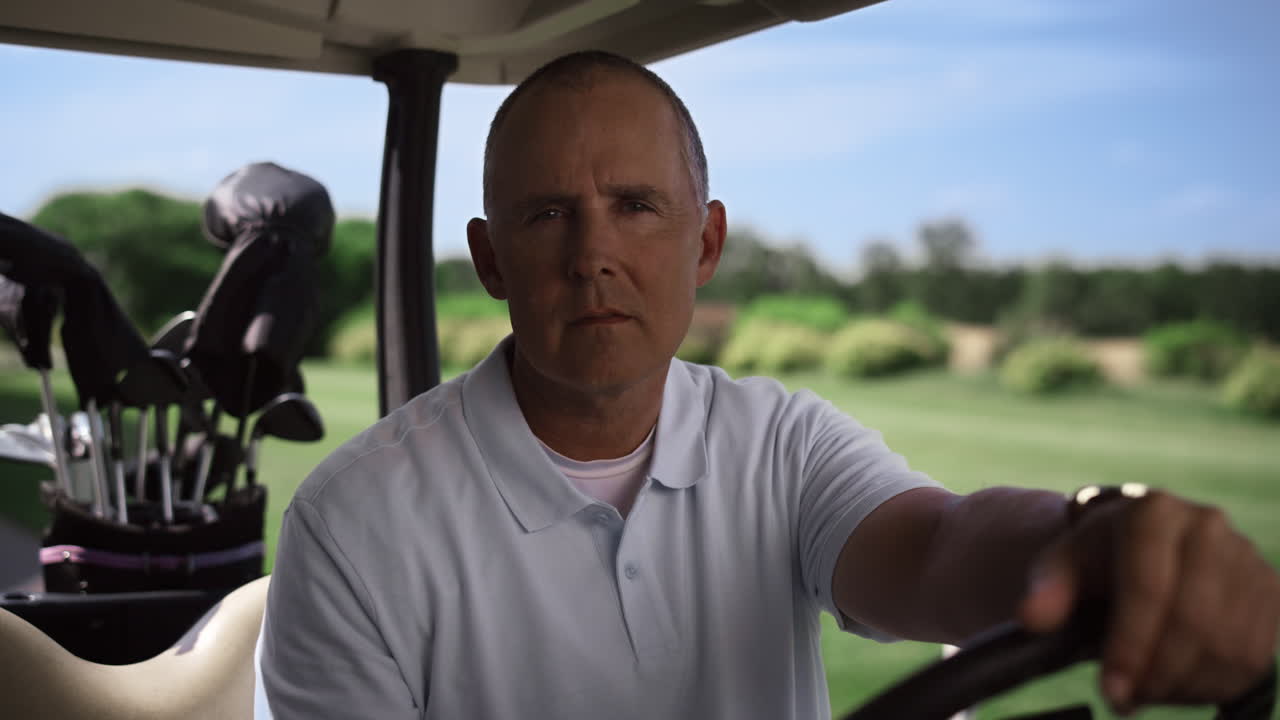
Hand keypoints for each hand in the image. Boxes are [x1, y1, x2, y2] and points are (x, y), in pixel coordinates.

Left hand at [1017, 490, 1279, 713]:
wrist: (1140, 544)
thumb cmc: (1096, 557)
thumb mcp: (1061, 564)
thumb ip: (1047, 589)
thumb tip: (1032, 617)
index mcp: (1153, 511)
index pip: (1148, 588)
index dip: (1130, 646)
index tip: (1111, 689)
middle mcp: (1208, 526)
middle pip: (1194, 619)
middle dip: (1158, 672)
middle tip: (1126, 699)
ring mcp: (1247, 557)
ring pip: (1227, 643)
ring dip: (1185, 684)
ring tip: (1146, 692)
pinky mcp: (1271, 591)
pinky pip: (1254, 654)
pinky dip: (1215, 684)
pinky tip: (1179, 687)